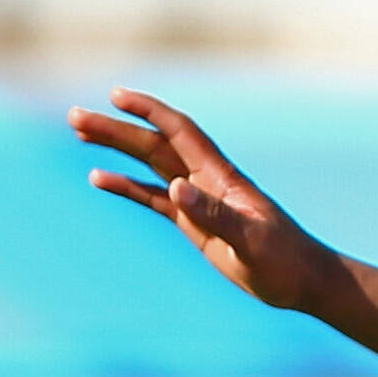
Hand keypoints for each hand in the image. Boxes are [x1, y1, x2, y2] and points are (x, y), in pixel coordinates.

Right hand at [70, 89, 347, 317]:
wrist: (303, 281)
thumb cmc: (286, 259)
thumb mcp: (252, 240)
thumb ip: (216, 215)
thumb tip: (176, 188)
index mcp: (221, 177)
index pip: (180, 132)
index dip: (149, 111)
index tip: (117, 95)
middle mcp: (206, 180)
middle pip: (154, 144)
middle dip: (116, 128)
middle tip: (74, 116)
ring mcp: (198, 199)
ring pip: (149, 164)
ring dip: (116, 148)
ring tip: (79, 133)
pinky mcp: (194, 222)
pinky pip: (153, 197)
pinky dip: (126, 185)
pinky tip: (99, 177)